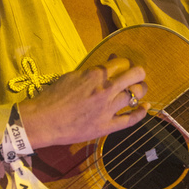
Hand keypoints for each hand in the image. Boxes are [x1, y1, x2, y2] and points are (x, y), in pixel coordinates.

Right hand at [18, 55, 148, 148]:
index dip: (125, 63)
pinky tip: (145, 108)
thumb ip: (92, 71)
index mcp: (95, 75)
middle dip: (139, 73)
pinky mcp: (106, 126)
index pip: (121, 62)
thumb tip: (108, 64)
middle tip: (138, 76)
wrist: (43, 120)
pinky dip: (140, 113)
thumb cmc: (53, 97)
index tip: (124, 66)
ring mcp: (107, 109)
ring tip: (140, 91)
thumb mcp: (72, 76)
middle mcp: (105, 89)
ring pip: (136, 95)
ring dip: (141, 91)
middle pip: (135, 75)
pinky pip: (130, 120)